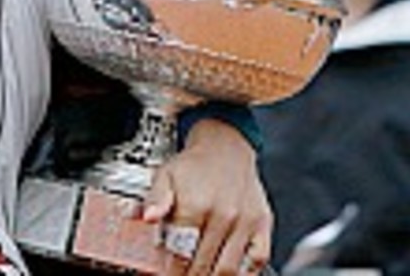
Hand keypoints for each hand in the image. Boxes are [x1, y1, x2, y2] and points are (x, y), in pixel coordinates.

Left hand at [143, 119, 272, 274]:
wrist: (225, 146)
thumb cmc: (194, 165)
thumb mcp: (165, 175)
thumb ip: (155, 198)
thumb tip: (147, 217)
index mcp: (196, 203)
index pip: (181, 252)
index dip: (171, 268)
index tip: (166, 271)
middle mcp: (223, 214)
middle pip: (204, 264)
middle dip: (190, 275)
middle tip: (182, 273)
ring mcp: (245, 222)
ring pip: (229, 269)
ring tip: (201, 274)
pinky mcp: (262, 225)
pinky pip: (257, 260)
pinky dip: (244, 273)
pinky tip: (230, 272)